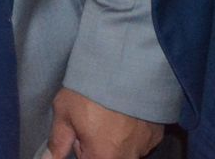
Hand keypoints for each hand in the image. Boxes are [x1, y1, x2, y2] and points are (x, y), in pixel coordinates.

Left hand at [47, 88, 165, 158]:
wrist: (124, 65)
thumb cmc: (91, 89)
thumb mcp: (64, 112)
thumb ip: (58, 142)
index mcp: (102, 157)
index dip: (80, 148)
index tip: (79, 133)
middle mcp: (127, 157)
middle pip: (108, 157)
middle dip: (98, 145)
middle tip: (93, 120)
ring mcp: (145, 146)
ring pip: (126, 150)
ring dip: (116, 139)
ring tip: (109, 113)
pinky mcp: (156, 134)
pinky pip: (140, 140)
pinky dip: (132, 131)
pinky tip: (125, 113)